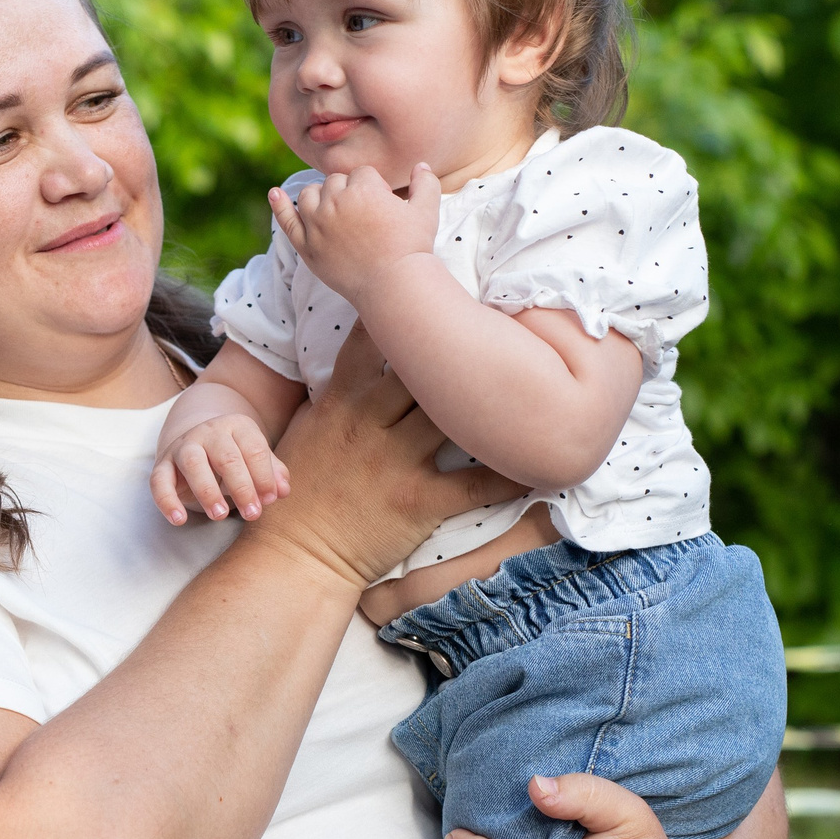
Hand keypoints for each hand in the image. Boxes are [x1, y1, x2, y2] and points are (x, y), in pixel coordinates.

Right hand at [153, 412, 290, 524]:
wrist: (198, 442)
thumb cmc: (235, 457)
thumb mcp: (256, 460)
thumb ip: (273, 473)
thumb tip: (283, 491)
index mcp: (237, 426)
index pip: (254, 449)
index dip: (264, 476)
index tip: (270, 500)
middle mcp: (209, 431)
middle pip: (226, 457)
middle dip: (242, 488)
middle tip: (252, 514)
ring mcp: (183, 446)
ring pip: (193, 463)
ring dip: (207, 491)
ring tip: (220, 516)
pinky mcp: (163, 464)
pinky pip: (160, 480)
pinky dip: (167, 501)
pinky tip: (179, 520)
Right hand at [247, 324, 526, 590]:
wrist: (295, 554)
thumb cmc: (300, 489)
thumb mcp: (308, 426)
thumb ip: (337, 389)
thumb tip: (365, 353)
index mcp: (341, 400)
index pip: (370, 338)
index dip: (403, 308)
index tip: (439, 284)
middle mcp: (370, 423)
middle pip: (423, 367)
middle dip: (459, 345)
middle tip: (502, 321)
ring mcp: (395, 462)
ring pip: (453, 415)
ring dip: (494, 400)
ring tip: (535, 379)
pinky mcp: (418, 501)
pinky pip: (475, 483)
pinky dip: (512, 471)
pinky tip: (544, 458)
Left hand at [270, 164, 442, 304]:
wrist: (394, 286)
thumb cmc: (412, 248)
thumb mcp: (426, 212)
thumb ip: (425, 183)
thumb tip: (421, 165)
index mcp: (362, 188)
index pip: (362, 174)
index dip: (374, 189)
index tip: (383, 209)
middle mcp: (335, 201)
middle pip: (335, 182)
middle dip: (349, 192)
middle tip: (365, 218)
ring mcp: (316, 223)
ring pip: (310, 194)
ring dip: (321, 197)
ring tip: (336, 211)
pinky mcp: (306, 245)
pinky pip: (287, 220)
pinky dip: (279, 204)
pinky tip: (274, 193)